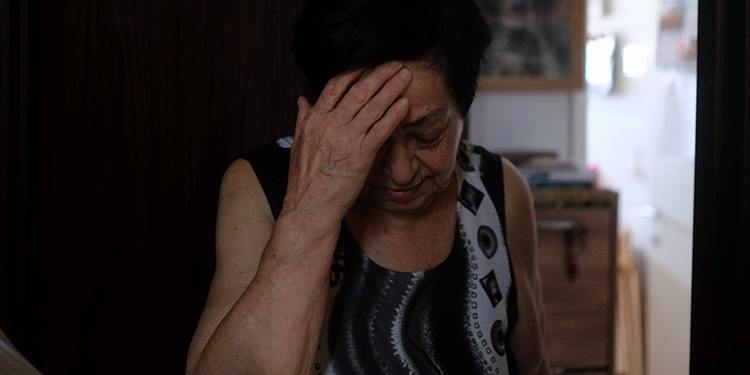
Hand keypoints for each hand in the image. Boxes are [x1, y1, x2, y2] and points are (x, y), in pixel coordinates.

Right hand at [281, 62, 411, 224]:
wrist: (309, 208)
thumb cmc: (304, 182)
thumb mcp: (298, 144)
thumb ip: (303, 119)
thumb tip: (302, 99)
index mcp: (315, 120)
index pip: (336, 86)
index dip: (354, 72)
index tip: (369, 62)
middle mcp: (330, 125)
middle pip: (358, 91)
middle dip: (379, 74)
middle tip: (395, 63)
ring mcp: (346, 139)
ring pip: (372, 107)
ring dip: (391, 89)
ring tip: (405, 76)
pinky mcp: (360, 155)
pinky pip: (380, 130)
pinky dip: (393, 115)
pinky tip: (405, 105)